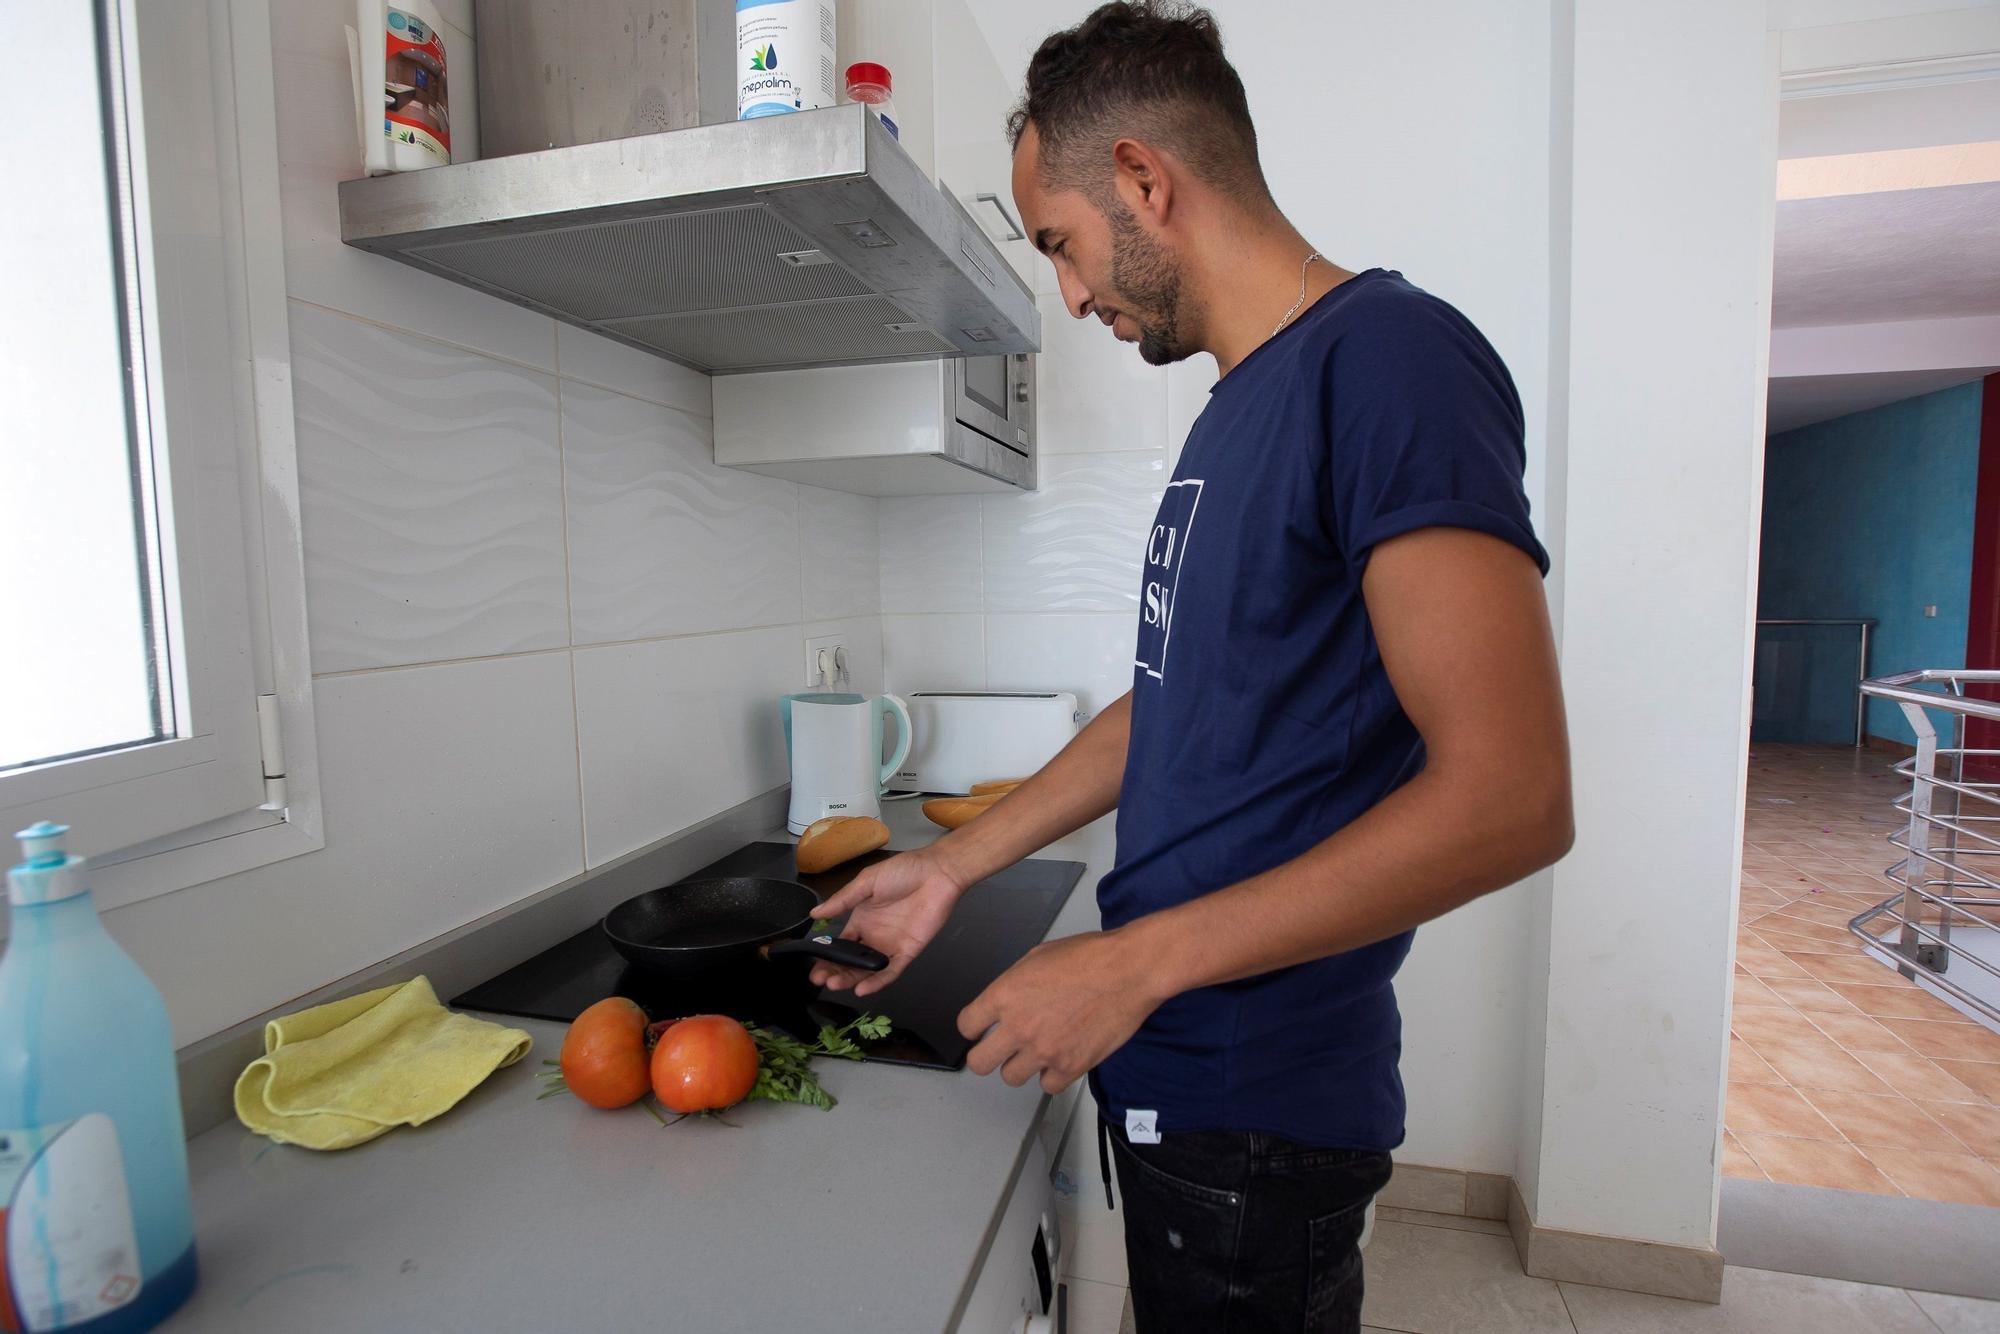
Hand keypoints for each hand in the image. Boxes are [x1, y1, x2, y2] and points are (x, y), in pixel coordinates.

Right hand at [809, 846, 969, 996]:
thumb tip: (814, 913)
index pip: (840, 945)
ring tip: (835, 985)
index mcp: (861, 920)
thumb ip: (842, 901)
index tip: (813, 966)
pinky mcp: (908, 952)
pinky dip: (878, 981)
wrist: (937, 873)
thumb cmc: (902, 871)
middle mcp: (873, 936)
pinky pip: (891, 971)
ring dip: (852, 979)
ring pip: (867, 970)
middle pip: (851, 961)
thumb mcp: (866, 882)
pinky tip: (863, 989)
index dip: (826, 957)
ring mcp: (890, 946)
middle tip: (820, 980)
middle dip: (835, 972)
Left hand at [957, 930, 1166, 1094]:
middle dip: (986, 1055)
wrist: (1128, 970)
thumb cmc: (1090, 956)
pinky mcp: (1070, 1067)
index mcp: (1005, 995)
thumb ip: (1015, 984)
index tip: (980, 1029)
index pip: (967, 1025)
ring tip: (1036, 1051)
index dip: (974, 1027)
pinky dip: (1052, 1076)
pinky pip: (1048, 1086)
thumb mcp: (1038, 957)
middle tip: (999, 1049)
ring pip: (1010, 1078)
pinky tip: (1060, 1058)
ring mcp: (1044, 1050)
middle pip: (979, 1062)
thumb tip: (1008, 1001)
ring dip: (1021, 1066)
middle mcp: (1019, 1027)